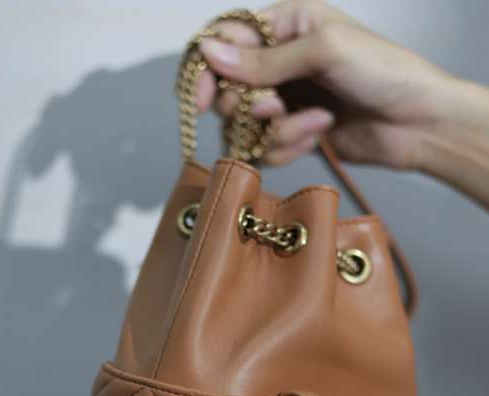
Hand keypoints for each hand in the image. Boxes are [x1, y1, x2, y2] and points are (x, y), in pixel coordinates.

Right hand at [197, 0, 488, 206]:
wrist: (415, 123)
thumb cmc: (382, 71)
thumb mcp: (323, 50)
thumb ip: (264, 58)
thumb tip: (210, 53)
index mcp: (284, 24)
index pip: (225, 41)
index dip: (207, 69)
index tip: (203, 100)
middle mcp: (279, 61)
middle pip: (228, 90)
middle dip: (248, 107)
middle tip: (275, 108)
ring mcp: (285, 100)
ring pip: (246, 126)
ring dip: (277, 131)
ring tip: (316, 121)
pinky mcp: (293, 134)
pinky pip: (266, 149)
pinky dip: (288, 147)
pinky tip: (319, 134)